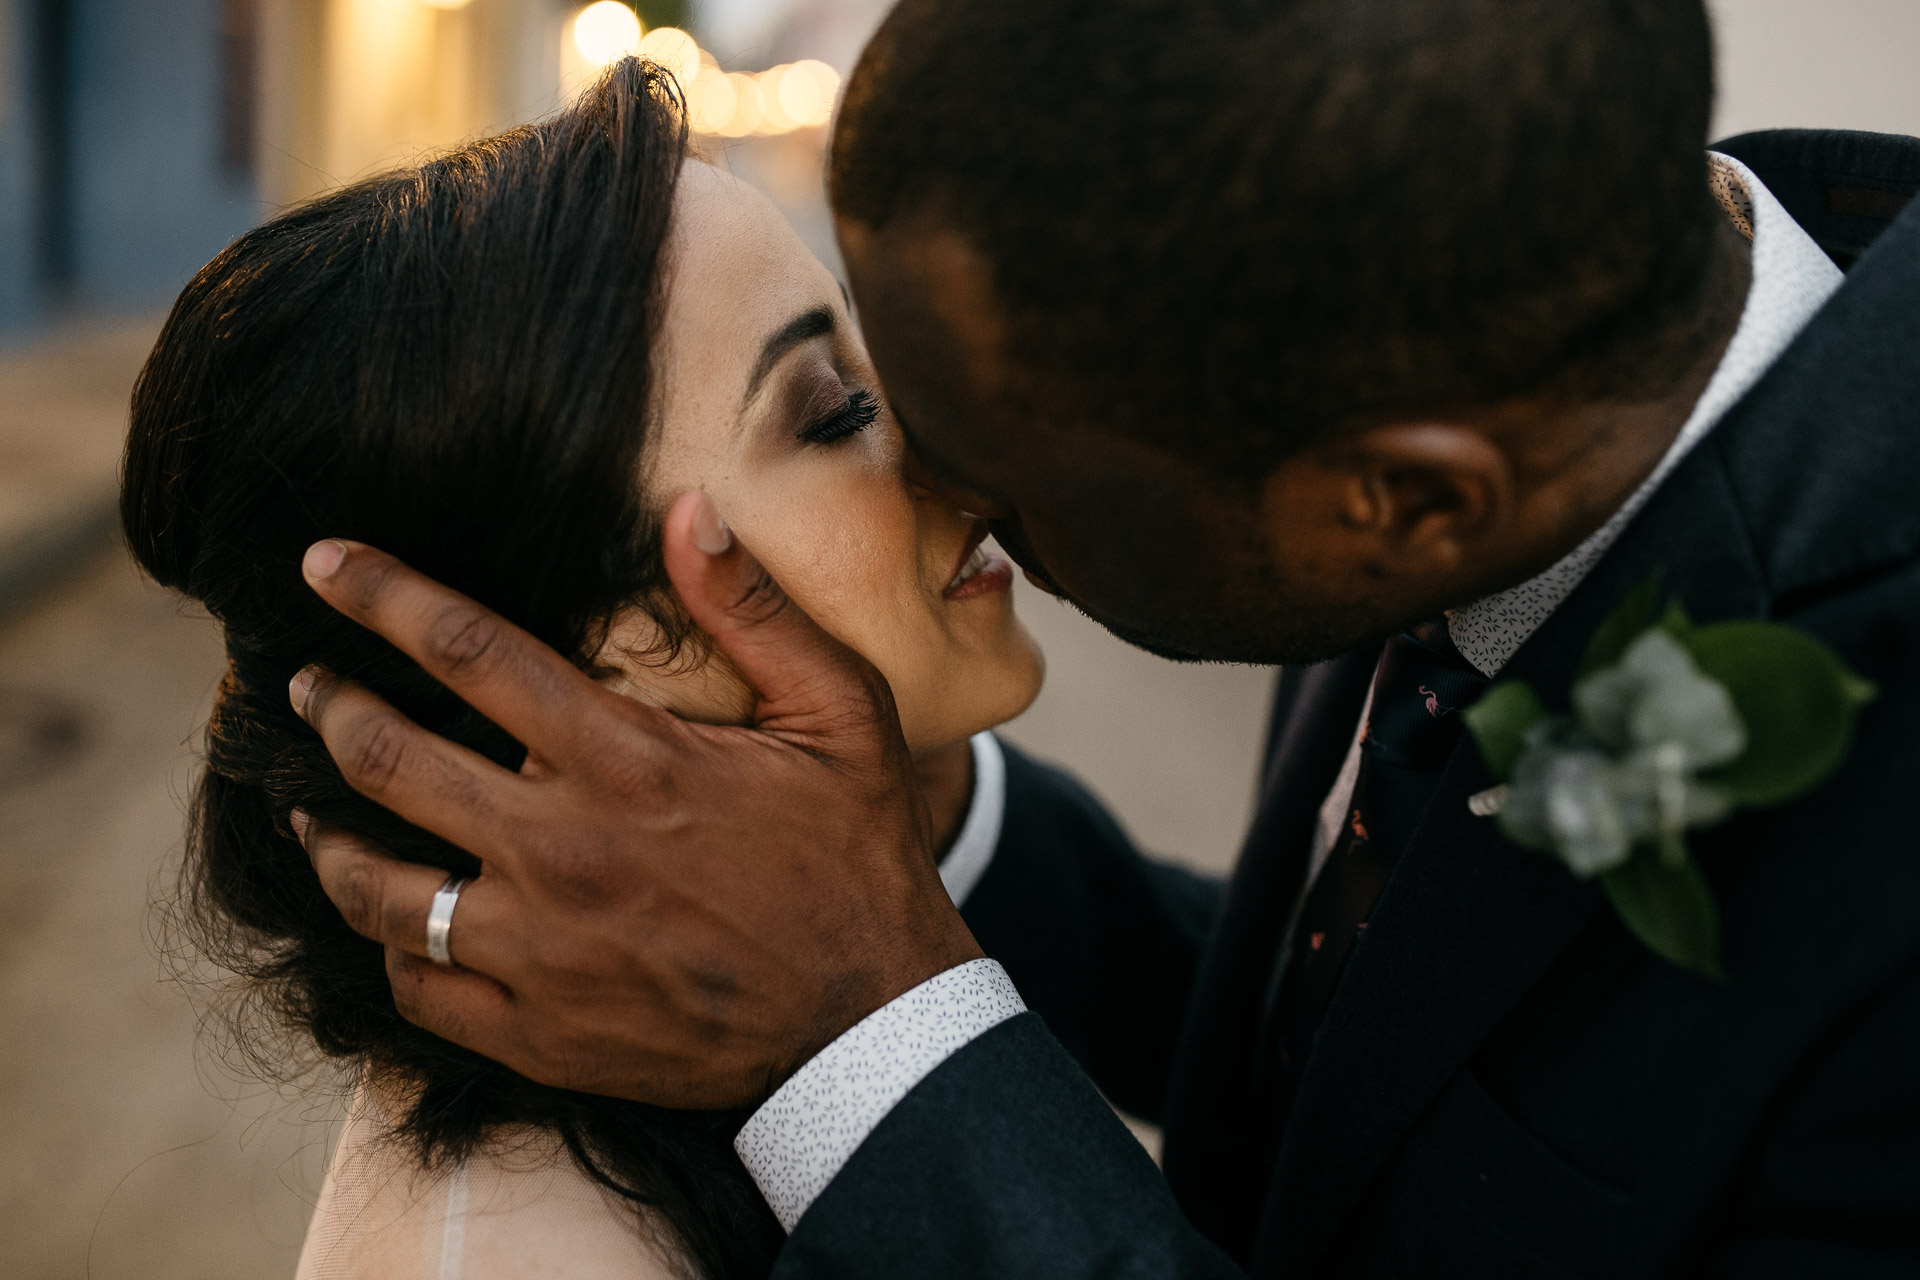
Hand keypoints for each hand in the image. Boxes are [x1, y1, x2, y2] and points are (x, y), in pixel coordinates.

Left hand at [288, 492, 983, 1107]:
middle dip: (328, 707)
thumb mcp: (839, 713)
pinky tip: (393, 926)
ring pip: (376, 888)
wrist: (871, 1025)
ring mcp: (538, 951)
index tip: (323, 563)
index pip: (467, 651)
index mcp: (625, 760)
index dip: (381, 594)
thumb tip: (687, 507)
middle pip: (390, 760)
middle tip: (302, 686)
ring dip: (327, 840)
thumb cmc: (857, 857)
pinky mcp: (538, 1033)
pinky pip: (418, 990)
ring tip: (307, 813)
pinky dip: (391, 951)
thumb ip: (754, 609)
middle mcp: (560, 850)